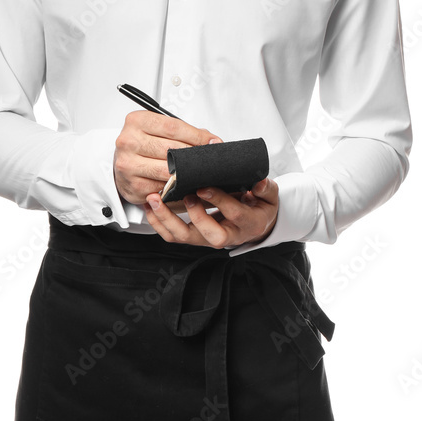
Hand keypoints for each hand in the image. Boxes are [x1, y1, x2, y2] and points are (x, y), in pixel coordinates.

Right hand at [113, 110, 223, 213]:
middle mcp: (129, 141)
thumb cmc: (141, 144)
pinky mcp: (133, 186)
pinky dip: (175, 185)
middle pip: (172, 149)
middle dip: (194, 154)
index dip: (197, 136)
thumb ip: (182, 131)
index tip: (212, 141)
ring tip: (198, 171)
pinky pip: (162, 186)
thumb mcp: (156, 129)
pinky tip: (181, 182)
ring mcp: (129, 165)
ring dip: (186, 172)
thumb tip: (211, 141)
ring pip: (168, 170)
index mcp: (136, 121)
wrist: (120, 164)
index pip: (173, 127)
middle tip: (208, 158)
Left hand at [143, 178, 278, 248]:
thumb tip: (259, 183)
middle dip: (193, 215)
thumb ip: (266, 189)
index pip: (233, 214)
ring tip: (155, 200)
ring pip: (184, 237)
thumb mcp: (271, 197)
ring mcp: (207, 237)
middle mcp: (227, 235)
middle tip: (183, 196)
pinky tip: (150, 207)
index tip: (204, 187)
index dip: (218, 200)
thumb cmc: (260, 208)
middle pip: (206, 235)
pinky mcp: (194, 236)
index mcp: (247, 223)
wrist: (255, 223)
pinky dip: (159, 223)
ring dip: (167, 220)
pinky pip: (173, 235)